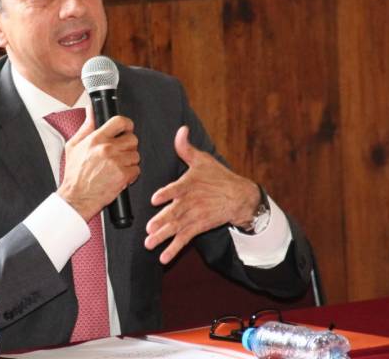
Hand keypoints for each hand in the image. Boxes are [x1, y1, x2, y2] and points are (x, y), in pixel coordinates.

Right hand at [58, 109, 139, 221]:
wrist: (77, 197)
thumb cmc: (75, 174)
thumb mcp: (74, 146)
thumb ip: (86, 127)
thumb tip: (91, 111)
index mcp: (96, 139)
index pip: (120, 121)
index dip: (126, 125)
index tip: (126, 129)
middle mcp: (107, 148)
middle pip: (132, 139)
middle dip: (128, 146)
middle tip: (120, 152)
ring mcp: (116, 162)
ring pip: (136, 155)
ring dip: (129, 161)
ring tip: (117, 166)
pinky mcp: (123, 176)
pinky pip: (136, 170)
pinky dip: (131, 174)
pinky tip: (120, 176)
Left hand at [144, 125, 259, 263]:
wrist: (239, 196)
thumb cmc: (217, 176)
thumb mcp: (202, 159)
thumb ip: (186, 148)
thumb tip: (180, 129)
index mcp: (188, 185)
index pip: (176, 189)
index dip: (166, 194)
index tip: (155, 199)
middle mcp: (190, 202)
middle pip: (174, 213)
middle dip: (161, 222)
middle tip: (149, 230)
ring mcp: (194, 217)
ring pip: (176, 228)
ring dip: (162, 237)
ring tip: (149, 244)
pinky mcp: (198, 227)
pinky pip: (185, 239)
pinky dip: (174, 249)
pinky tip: (163, 258)